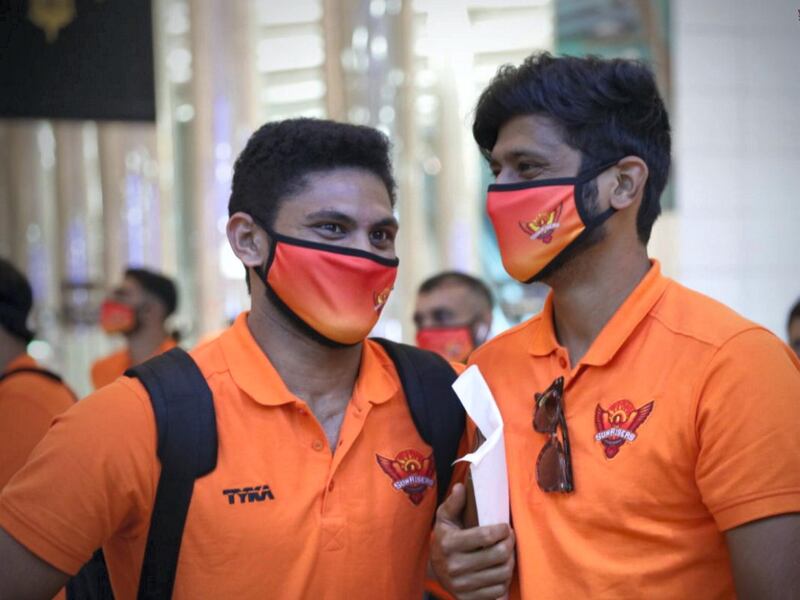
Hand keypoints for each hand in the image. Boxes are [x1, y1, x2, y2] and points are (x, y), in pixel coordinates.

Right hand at [431, 483, 514, 598]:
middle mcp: (454, 566)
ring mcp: (461, 585)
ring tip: (508, 552)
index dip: (502, 530)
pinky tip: (501, 569)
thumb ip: (454, 503)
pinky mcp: (467, 598)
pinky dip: (504, 580)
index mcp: (449, 543)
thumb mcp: (445, 518)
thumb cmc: (444, 538)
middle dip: (510, 544)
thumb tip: (461, 487)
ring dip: (510, 561)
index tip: (504, 526)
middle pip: (498, 555)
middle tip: (510, 538)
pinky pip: (497, 591)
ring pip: (501, 574)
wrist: (434, 569)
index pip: (486, 536)